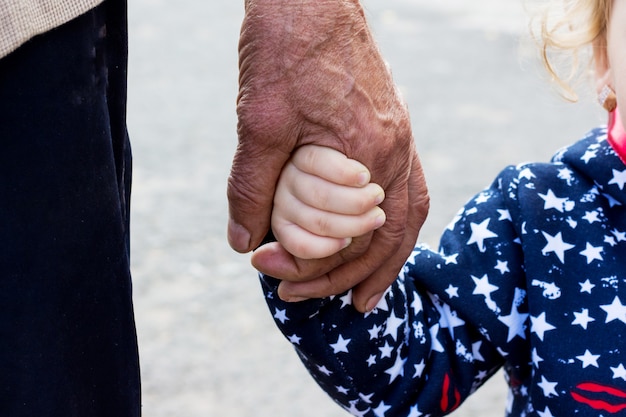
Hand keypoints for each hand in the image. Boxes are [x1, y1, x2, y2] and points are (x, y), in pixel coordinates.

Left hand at [228, 0, 428, 311]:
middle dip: (339, 274)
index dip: (306, 264)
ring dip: (383, 261)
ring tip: (363, 296)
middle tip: (299, 295)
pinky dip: (395, 223)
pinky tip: (379, 236)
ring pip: (404, 217)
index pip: (346, 236)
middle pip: (380, 236)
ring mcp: (398, 137)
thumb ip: (252, 186)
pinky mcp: (391, 126)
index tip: (267, 271)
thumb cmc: (286, 49)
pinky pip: (407, 187)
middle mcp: (393, 150)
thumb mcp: (258, 121)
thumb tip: (245, 242)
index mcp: (368, 152)